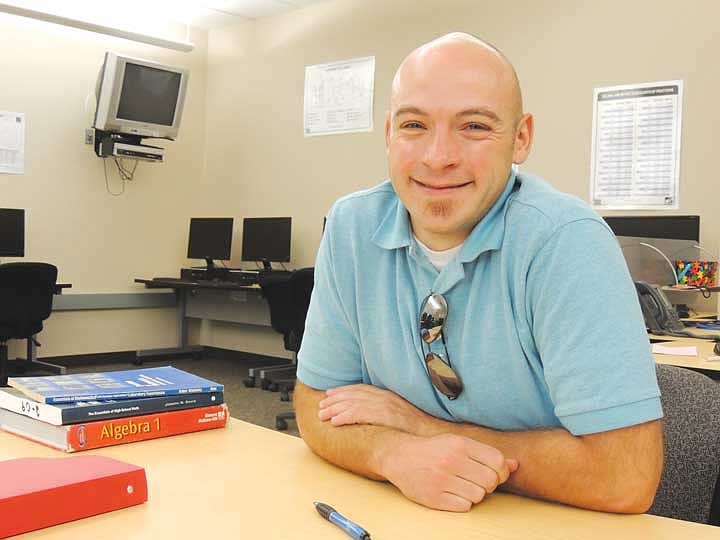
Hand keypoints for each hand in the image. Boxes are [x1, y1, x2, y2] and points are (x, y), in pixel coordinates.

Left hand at [318, 384, 435, 434]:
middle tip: (322, 405)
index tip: (330, 394)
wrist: (432, 434)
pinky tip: (335, 422)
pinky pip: (359, 414)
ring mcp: (385, 406)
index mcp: (388, 395)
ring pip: (352, 404)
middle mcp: (385, 397)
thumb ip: (387, 411)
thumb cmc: (417, 429)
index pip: (361, 389)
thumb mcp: (401, 414)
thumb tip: (373, 416)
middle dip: (335, 399)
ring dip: (335, 409)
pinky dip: (345, 416)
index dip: (344, 391)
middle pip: (354, 394)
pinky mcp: (384, 416)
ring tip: (323, 415)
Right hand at [379, 433, 518, 511]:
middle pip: (490, 481)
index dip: (500, 471)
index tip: (491, 472)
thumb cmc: (434, 450)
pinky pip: (464, 506)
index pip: (497, 462)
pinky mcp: (434, 497)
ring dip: (475, 494)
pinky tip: (452, 493)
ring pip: (479, 496)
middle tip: (476, 480)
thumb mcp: (459, 444)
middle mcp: (451, 461)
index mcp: (460, 444)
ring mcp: (441, 480)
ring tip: (462, 485)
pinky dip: (462, 502)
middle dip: (488, 483)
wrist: (399, 456)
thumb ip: (487, 454)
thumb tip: (514, 465)